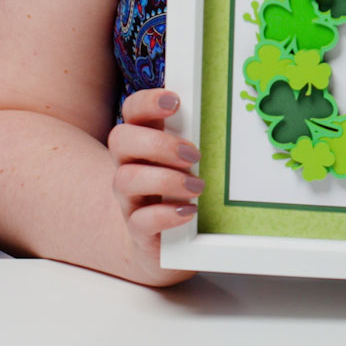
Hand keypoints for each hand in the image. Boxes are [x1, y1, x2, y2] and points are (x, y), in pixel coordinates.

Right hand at [107, 89, 204, 275]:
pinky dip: (165, 215)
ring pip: (124, 179)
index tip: (175, 101)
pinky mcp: (137, 230)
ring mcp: (129, 198)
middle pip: (120, 139)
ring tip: (197, 186)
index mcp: (144, 139)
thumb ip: (193, 134)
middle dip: (157, 142)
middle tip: (193, 154)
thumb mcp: (186, 157)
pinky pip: (139, 221)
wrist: (168, 244)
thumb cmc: (181, 187)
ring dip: (165, 179)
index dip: (147, 102)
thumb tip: (226, 109)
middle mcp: (129, 164)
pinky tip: (188, 212)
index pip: (132, 110)